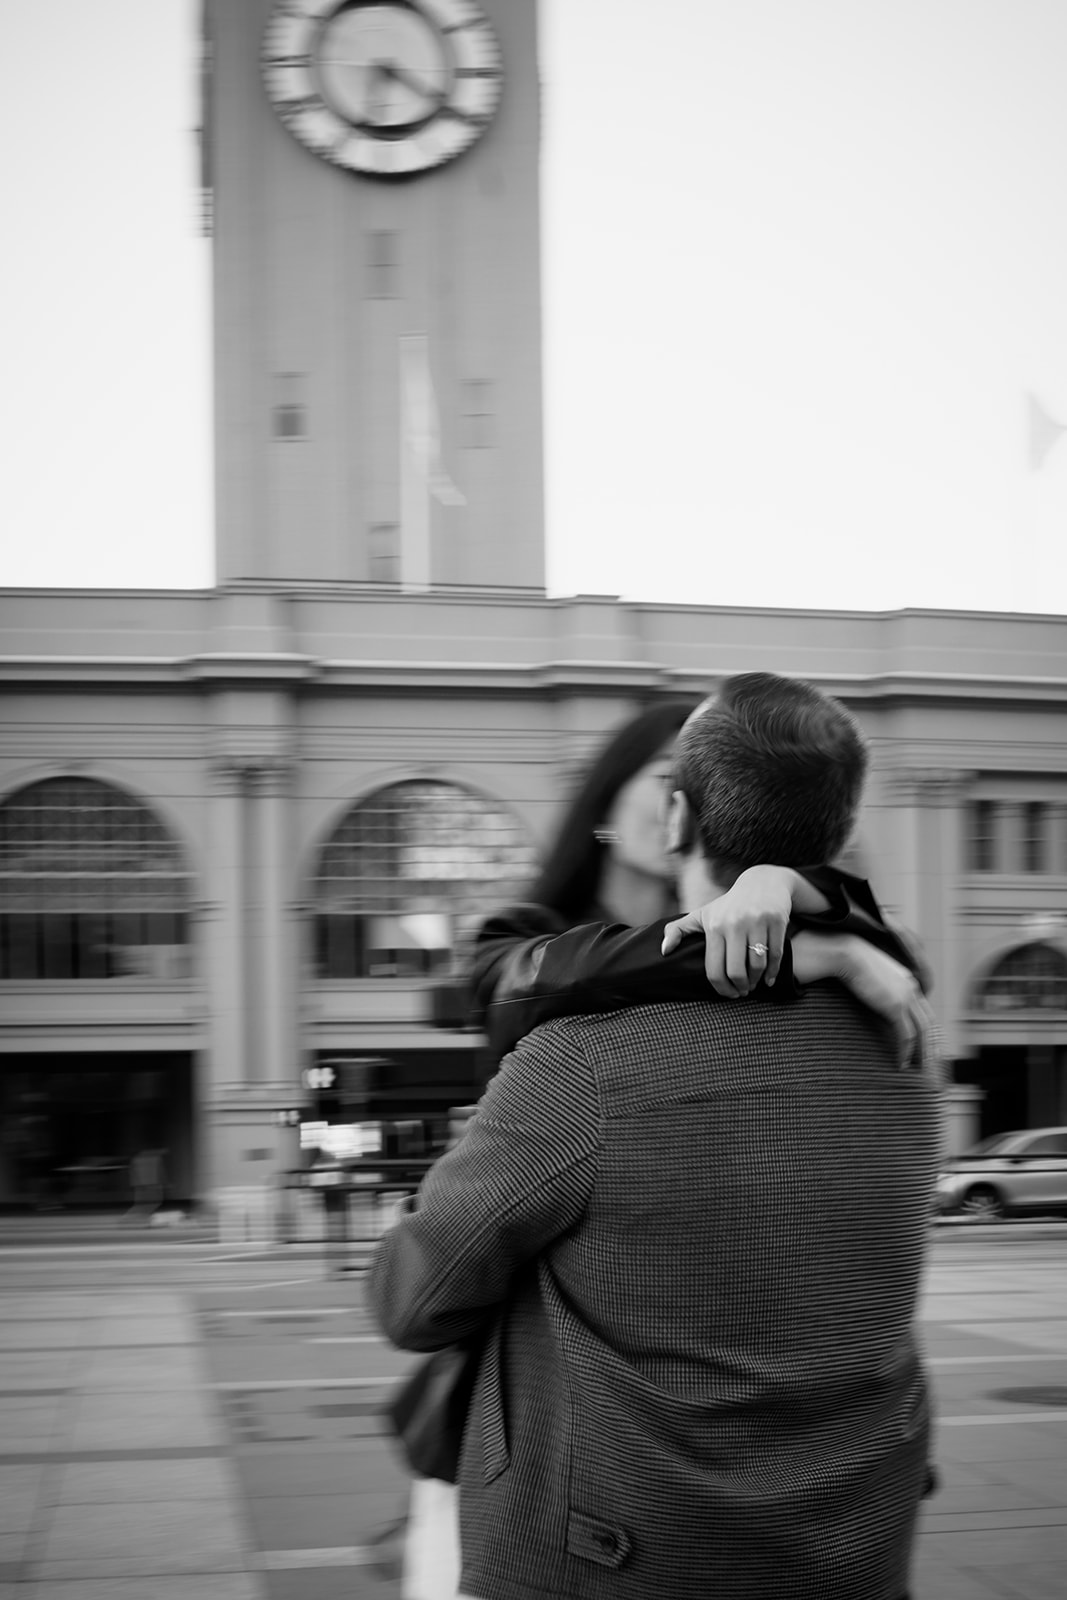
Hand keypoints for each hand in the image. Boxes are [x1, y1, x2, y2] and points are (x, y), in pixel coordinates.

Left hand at [660, 865, 796, 996]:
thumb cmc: (728, 905)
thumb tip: (663, 951)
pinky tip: (769, 980)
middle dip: (740, 988)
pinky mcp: (776, 921)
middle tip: (742, 991)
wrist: (762, 883)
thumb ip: (677, 930)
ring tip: (753, 983)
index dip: (721, 988)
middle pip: (736, 971)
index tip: (729, 994)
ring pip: (757, 965)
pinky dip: (773, 972)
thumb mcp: (702, 914)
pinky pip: (776, 955)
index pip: (714, 968)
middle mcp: (734, 924)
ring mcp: (756, 922)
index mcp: (714, 926)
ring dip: (756, 981)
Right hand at [792, 932, 929, 1063]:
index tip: (922, 1043)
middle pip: (927, 1022)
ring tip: (916, 1068)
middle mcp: (912, 988)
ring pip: (921, 1031)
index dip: (923, 1028)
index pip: (922, 1009)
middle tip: (925, 1062)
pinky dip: (905, 1051)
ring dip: (921, 1052)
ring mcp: (906, 997)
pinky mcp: (896, 1007)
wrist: (847, 953)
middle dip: (929, 1044)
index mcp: (907, 980)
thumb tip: (872, 997)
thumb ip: (878, 987)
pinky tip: (900, 1063)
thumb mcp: (870, 975)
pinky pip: (906, 1035)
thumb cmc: (851, 961)